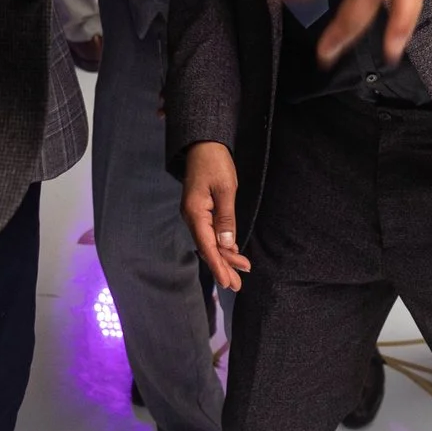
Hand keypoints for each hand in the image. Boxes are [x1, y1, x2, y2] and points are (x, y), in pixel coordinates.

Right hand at [182, 142, 252, 291]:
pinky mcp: (201, 210)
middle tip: (237, 286)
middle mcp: (192, 217)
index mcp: (195, 212)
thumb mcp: (225, 189)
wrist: (203, 144)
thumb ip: (226, 218)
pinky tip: (232, 254)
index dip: (218, 265)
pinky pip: (211, 232)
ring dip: (224, 258)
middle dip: (222, 267)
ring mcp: (195, 214)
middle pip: (207, 248)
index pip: (207, 246)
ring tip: (238, 275)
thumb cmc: (215, 163)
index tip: (227, 282)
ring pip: (209, 242)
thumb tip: (227, 245)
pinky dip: (222, 244)